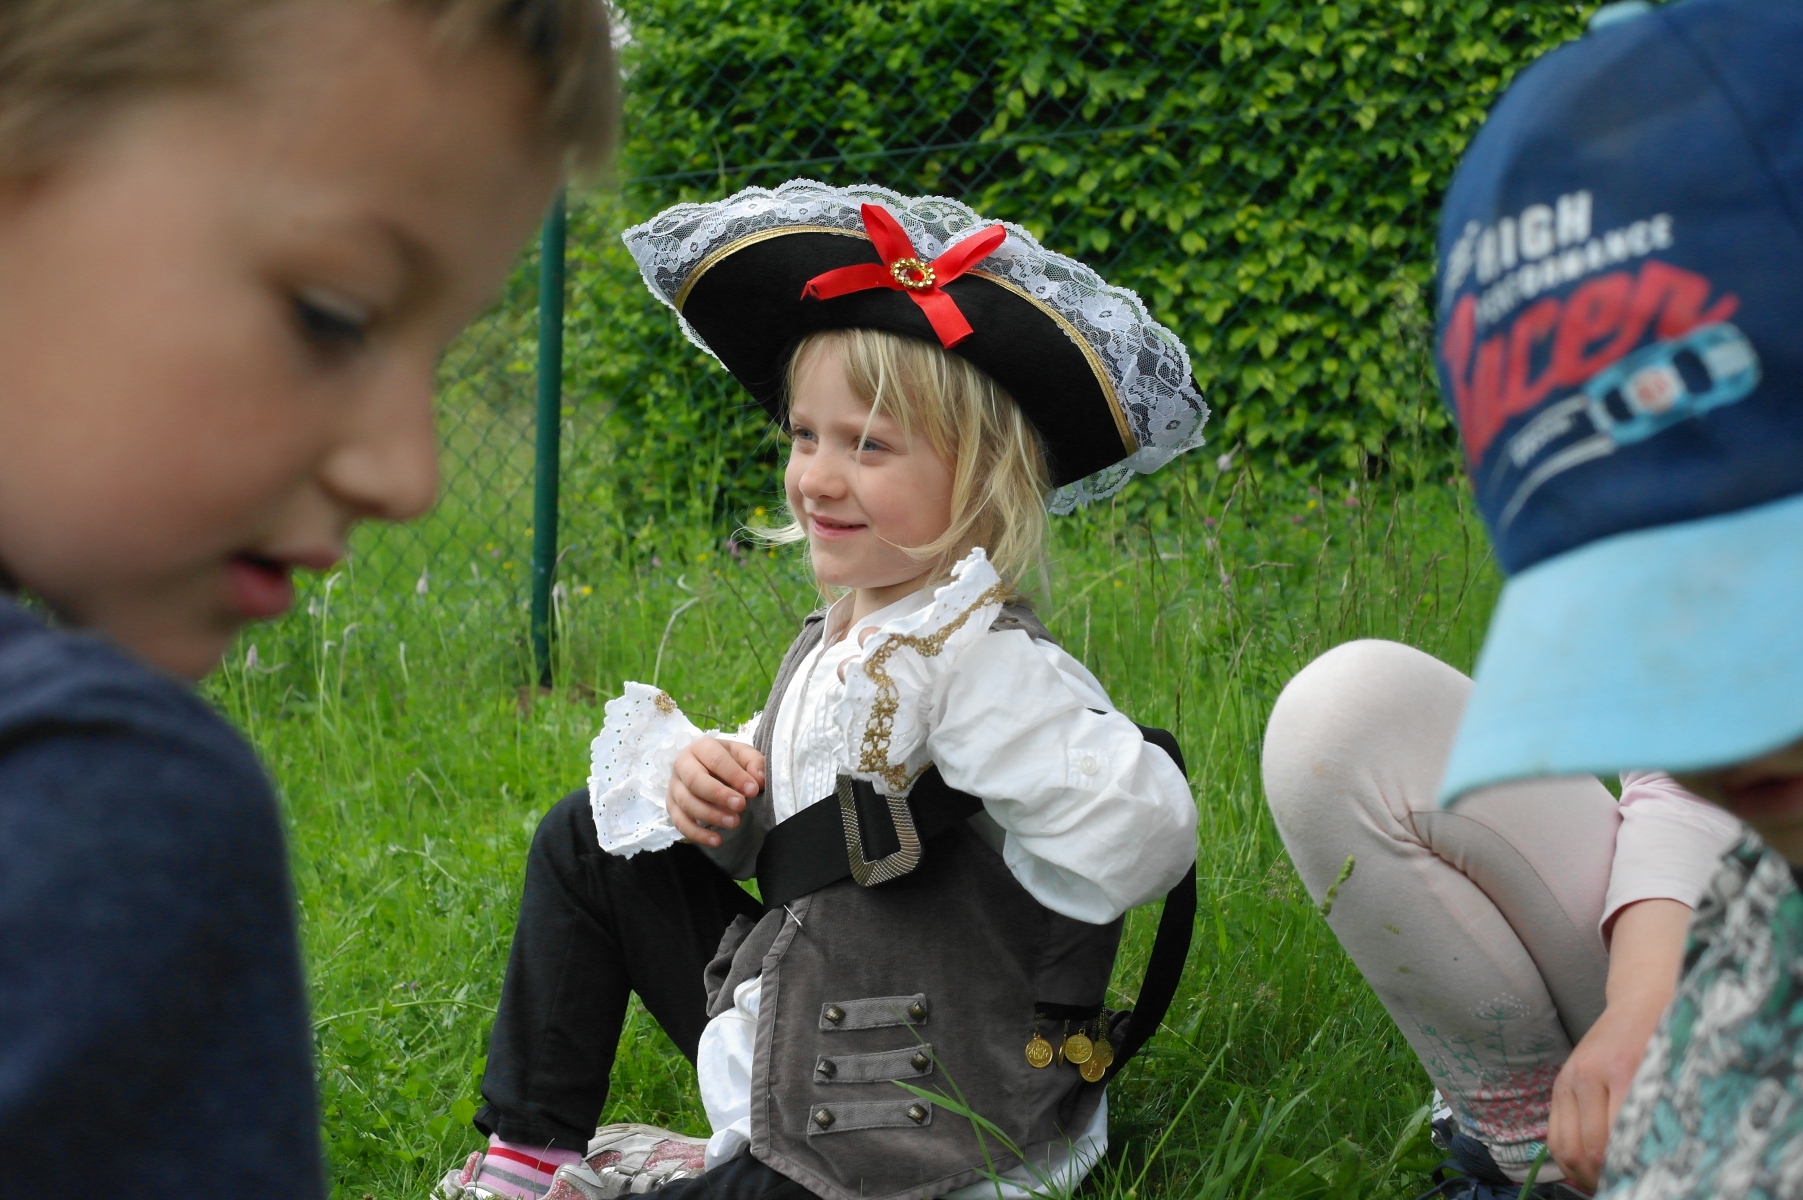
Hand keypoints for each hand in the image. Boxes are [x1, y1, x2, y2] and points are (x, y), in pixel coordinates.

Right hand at [668, 737, 764, 847]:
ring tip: (734, 823)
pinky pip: (680, 822)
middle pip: (695, 780)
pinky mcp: (671, 806)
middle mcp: (682, 764)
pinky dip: (697, 834)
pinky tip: (717, 840)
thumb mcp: (743, 755)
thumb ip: (754, 763)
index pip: (716, 760)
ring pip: (686, 803)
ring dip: (710, 815)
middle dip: (719, 795)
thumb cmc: (727, 761)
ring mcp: (674, 786)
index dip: (735, 775)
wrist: (707, 767)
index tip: (753, 790)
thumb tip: (759, 779)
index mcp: (701, 747)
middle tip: (741, 806)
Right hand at [1548, 994, 1663, 1189]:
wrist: (1640, 1002)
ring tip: (1607, 1186)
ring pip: (1564, 1147)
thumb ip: (1665, 1115)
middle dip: (1607, 1179)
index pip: (1618, 1142)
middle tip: (1629, 1189)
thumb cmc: (1666, 1042)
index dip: (1631, 1172)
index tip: (1645, 1185)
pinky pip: (1554, 1135)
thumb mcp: (1675, 1075)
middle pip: (1588, 1149)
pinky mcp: (1559, 1086)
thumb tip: (1660, 1166)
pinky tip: (1589, 1172)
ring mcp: (1568, 1081)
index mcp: (1622, 1073)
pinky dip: (1568, 1161)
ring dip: (1584, 1176)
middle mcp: (1587, 1077)